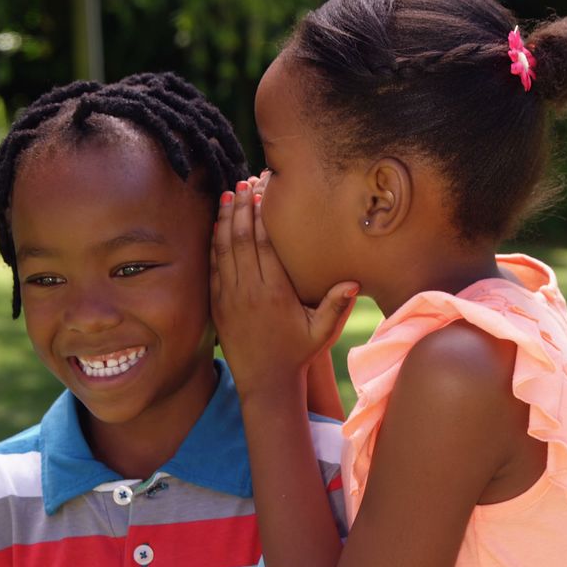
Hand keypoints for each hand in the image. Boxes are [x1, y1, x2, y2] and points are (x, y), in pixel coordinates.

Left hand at [210, 178, 357, 403]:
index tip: (260, 192)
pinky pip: (213, 267)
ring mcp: (229, 297)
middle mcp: (249, 291)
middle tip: (242, 183)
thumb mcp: (322, 332)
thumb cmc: (298, 353)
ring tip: (226, 195)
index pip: (263, 244)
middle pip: (240, 239)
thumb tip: (353, 282)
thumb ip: (336, 306)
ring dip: (223, 220)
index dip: (259, 215)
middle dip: (239, 208)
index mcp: (274, 292)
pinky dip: (213, 244)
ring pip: (222, 250)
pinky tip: (216, 226)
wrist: (265, 383)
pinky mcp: (217, 305)